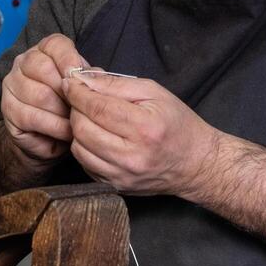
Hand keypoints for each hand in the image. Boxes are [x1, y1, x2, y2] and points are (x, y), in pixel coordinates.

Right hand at [0, 33, 88, 166]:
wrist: (49, 136)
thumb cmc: (69, 106)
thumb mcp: (82, 88)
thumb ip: (88, 79)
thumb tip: (94, 77)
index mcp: (44, 51)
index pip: (54, 45)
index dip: (68, 59)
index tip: (78, 75)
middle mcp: (23, 62)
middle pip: (43, 68)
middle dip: (67, 91)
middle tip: (80, 105)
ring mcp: (12, 84)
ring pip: (40, 95)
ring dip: (63, 111)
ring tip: (76, 121)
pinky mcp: (8, 108)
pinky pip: (33, 116)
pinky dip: (55, 126)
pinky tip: (66, 132)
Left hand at [62, 71, 219, 196]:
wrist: (195, 163)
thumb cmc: (176, 123)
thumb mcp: (153, 93)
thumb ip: (115, 84)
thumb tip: (81, 79)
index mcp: (144, 128)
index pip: (97, 107)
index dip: (77, 92)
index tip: (70, 82)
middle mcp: (131, 156)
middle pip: (82, 129)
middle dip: (75, 109)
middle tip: (81, 99)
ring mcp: (122, 176)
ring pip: (78, 149)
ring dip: (77, 129)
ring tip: (89, 118)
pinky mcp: (115, 187)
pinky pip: (85, 164)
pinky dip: (84, 148)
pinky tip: (97, 137)